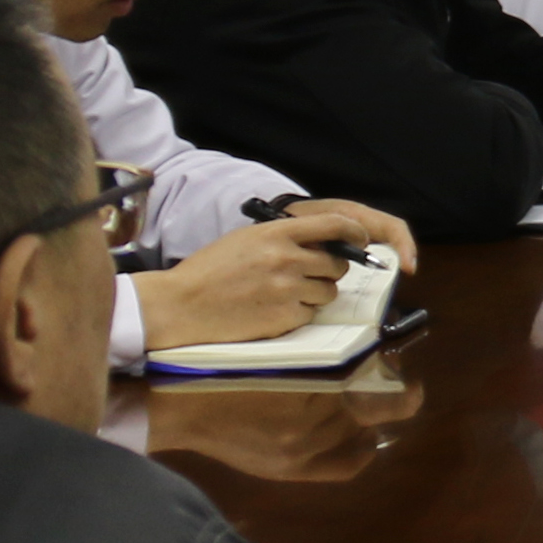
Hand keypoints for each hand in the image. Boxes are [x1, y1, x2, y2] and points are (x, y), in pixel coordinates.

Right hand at [140, 209, 387, 349]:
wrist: (182, 304)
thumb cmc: (210, 270)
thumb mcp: (247, 239)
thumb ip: (284, 237)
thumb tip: (320, 242)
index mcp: (277, 233)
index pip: (334, 224)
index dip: (354, 232)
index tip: (359, 239)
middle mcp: (288, 259)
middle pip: (338, 264)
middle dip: (330, 270)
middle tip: (311, 274)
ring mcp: (288, 290)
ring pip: (328, 292)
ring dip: (316, 294)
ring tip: (286, 293)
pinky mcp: (284, 318)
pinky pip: (310, 315)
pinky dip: (299, 314)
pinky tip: (274, 309)